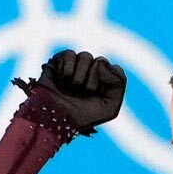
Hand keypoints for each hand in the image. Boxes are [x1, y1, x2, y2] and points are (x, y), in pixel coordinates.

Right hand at [12, 50, 126, 134]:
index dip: (107, 81)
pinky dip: (66, 69)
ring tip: (70, 88)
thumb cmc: (81, 116)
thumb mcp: (110, 108)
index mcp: (105, 82)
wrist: (53, 119)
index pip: (115, 69)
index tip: (97, 95)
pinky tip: (61, 80)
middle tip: (82, 93)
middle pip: (101, 61)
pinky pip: (69, 54)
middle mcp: (91, 71)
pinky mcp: (59, 61)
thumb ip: (119, 83)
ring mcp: (76, 65)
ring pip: (86, 56)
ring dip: (78, 77)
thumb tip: (101, 62)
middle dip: (92, 81)